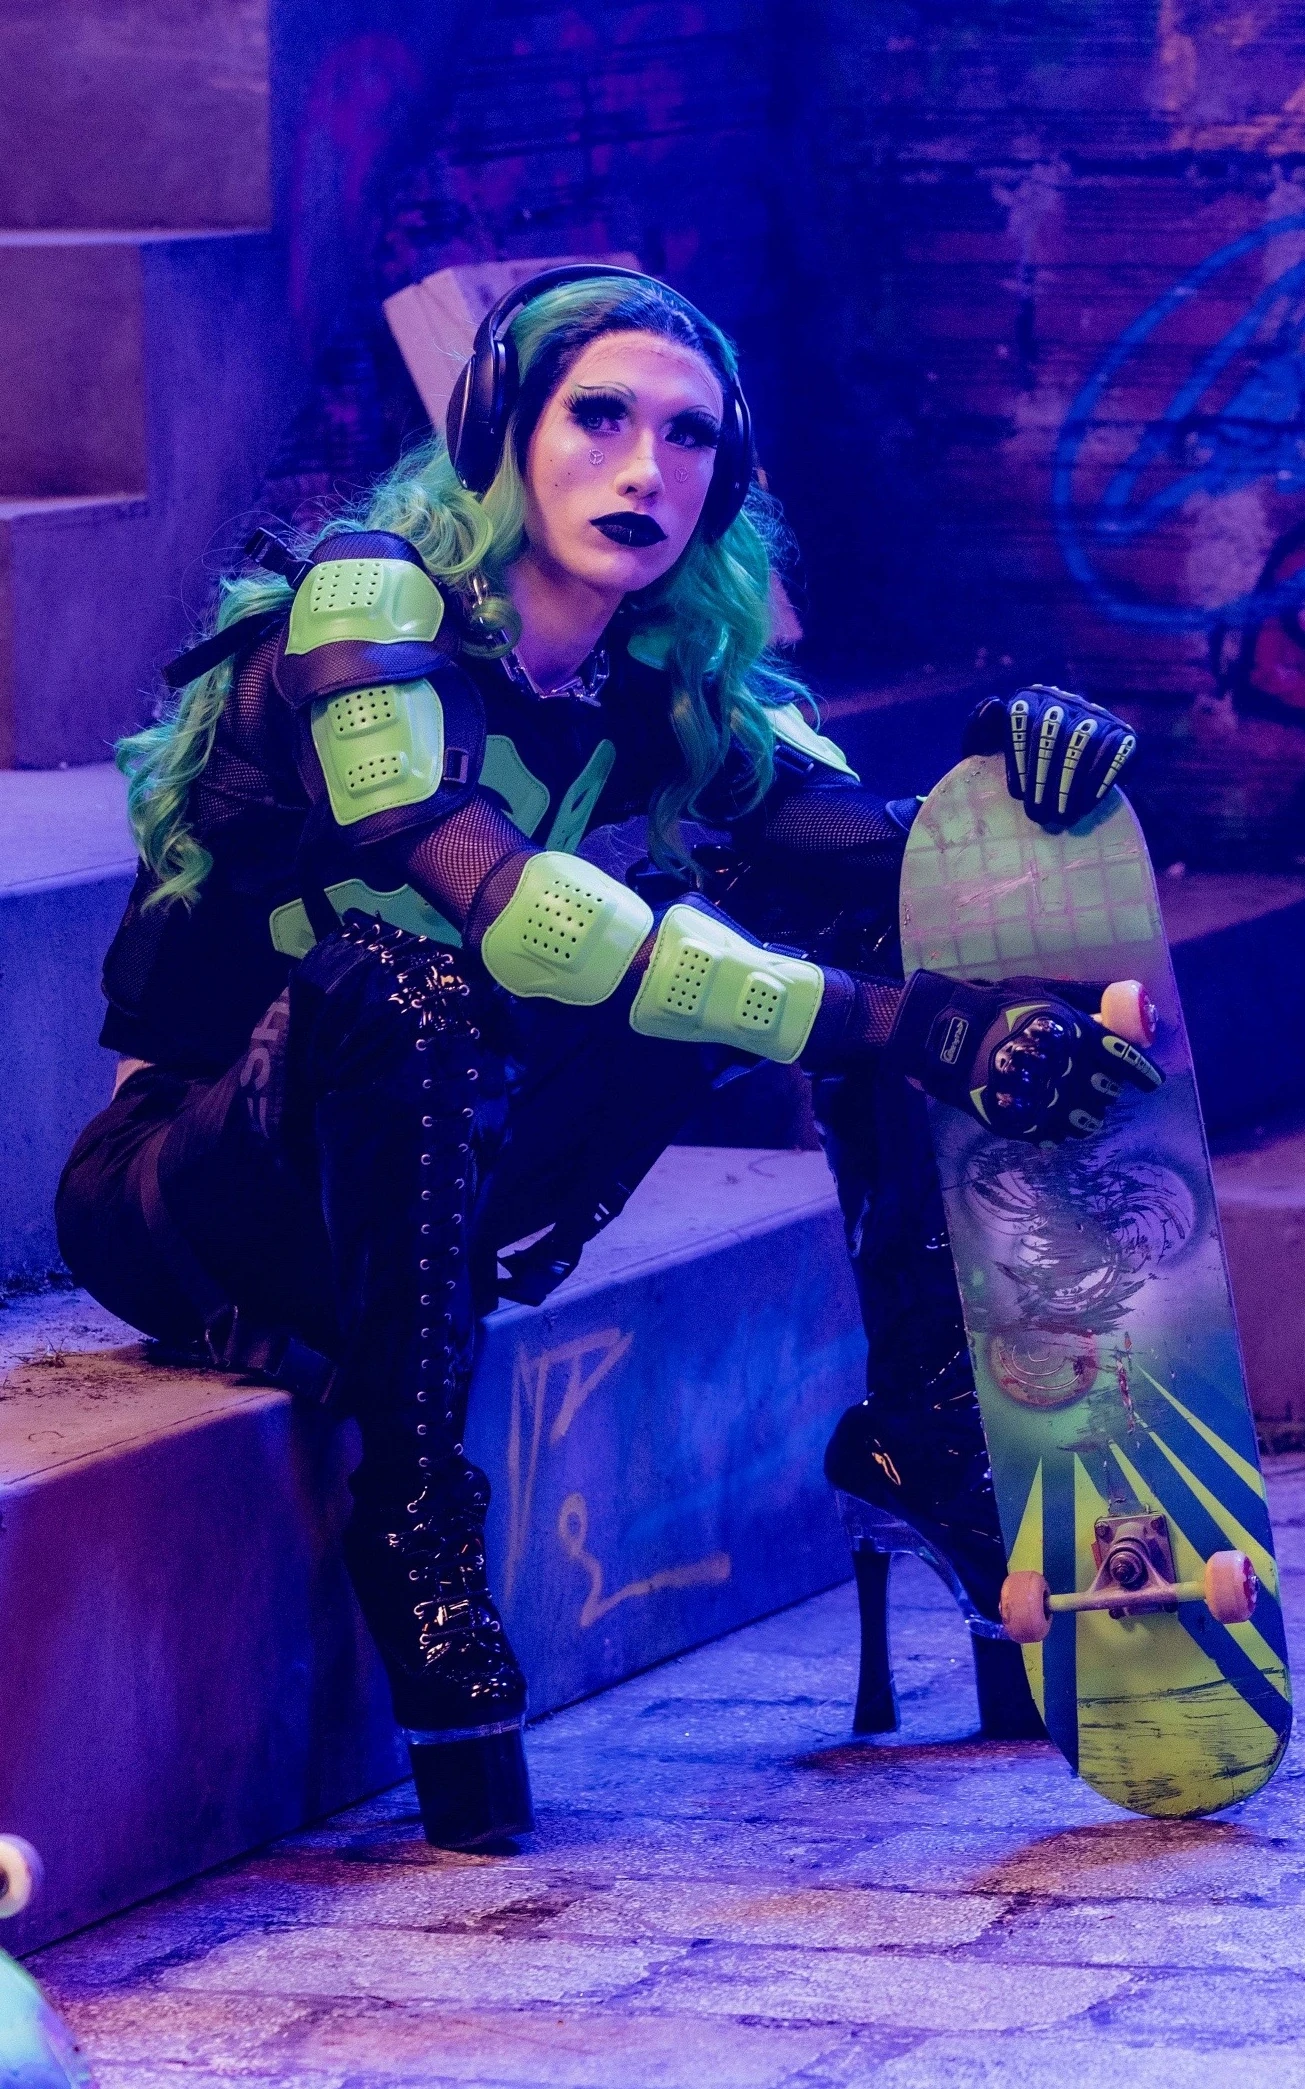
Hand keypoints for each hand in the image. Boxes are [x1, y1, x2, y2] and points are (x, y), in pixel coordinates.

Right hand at [885, 970, 1162, 1141]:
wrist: (949, 1038)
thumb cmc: (998, 1008)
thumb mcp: (1045, 992)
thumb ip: (1089, 999)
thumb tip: (1133, 1002)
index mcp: (1081, 1039)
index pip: (1127, 1061)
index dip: (1143, 1073)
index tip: (1150, 1082)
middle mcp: (1073, 1073)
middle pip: (1108, 1092)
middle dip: (1107, 1089)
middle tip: (1096, 1083)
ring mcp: (1050, 1103)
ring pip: (1088, 1119)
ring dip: (1088, 1112)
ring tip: (1074, 1103)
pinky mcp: (1028, 1125)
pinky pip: (1059, 1136)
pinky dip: (1061, 1129)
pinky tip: (1052, 1118)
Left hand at [963, 685, 1136, 831]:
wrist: (1058, 780)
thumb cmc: (1016, 768)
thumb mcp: (988, 751)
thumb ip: (979, 731)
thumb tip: (993, 705)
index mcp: (1029, 699)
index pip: (1020, 716)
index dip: (1018, 756)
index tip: (1016, 795)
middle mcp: (1064, 701)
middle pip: (1053, 729)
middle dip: (1044, 776)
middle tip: (1038, 815)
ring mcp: (1096, 715)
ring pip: (1083, 740)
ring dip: (1070, 782)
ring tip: (1060, 816)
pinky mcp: (1124, 734)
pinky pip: (1117, 751)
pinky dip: (1100, 780)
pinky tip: (1086, 806)